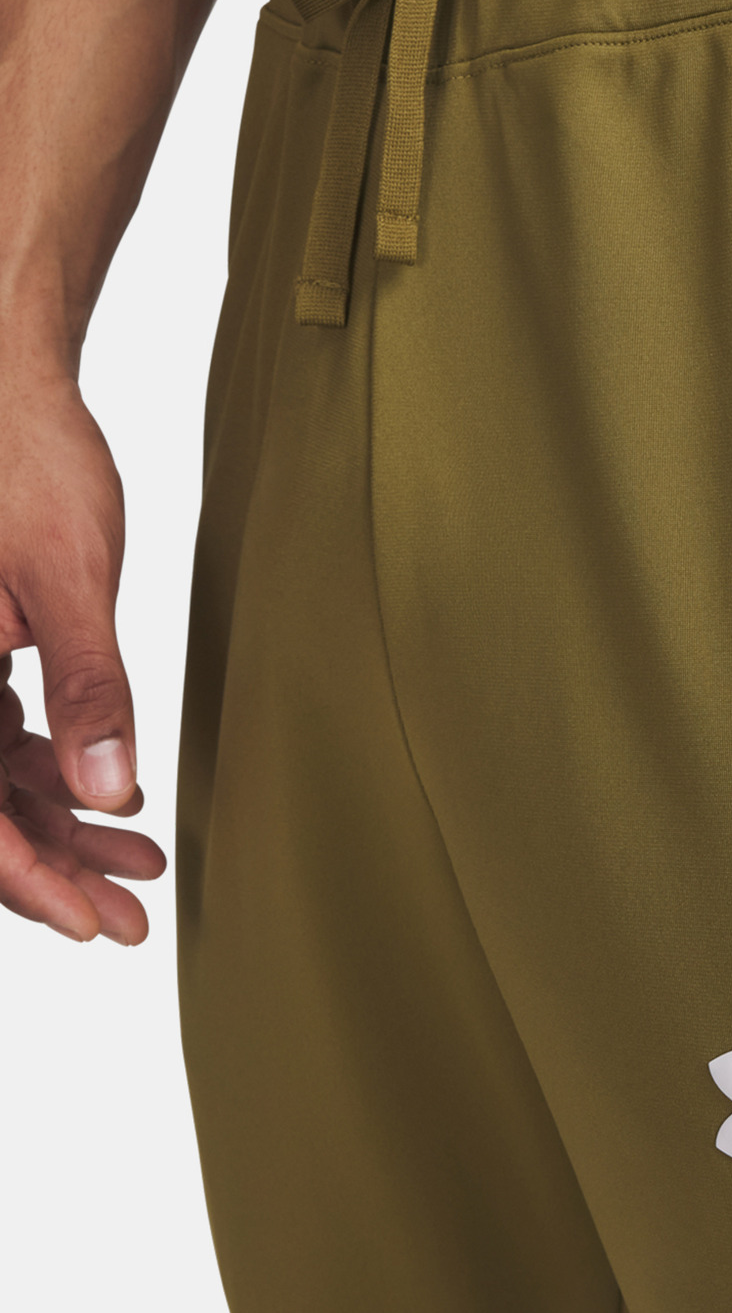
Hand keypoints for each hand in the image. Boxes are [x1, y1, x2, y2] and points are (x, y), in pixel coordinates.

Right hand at [0, 364, 165, 942]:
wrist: (7, 388)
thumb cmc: (28, 460)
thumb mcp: (67, 575)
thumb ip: (88, 685)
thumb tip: (107, 788)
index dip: (27, 879)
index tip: (92, 924)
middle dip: (51, 872)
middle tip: (130, 920)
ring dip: (59, 829)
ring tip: (139, 868)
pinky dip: (52, 775)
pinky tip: (111, 800)